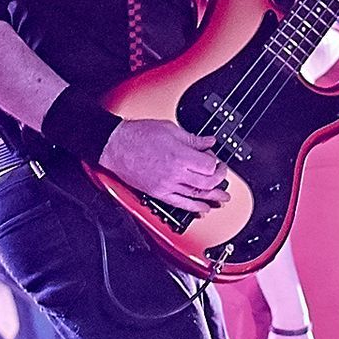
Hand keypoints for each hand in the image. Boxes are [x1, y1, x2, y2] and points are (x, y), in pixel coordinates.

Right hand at [97, 119, 227, 213]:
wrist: (116, 146)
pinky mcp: (158, 193)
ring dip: (212, 197)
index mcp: (179, 155)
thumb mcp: (170, 129)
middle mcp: (174, 173)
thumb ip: (192, 139)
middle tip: (221, 175)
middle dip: (219, 180)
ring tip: (222, 198)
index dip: (215, 163)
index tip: (214, 159)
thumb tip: (208, 142)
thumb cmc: (137, 136)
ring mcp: (166, 185)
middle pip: (207, 183)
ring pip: (196, 196)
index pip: (209, 166)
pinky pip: (179, 204)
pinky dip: (193, 207)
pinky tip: (202, 208)